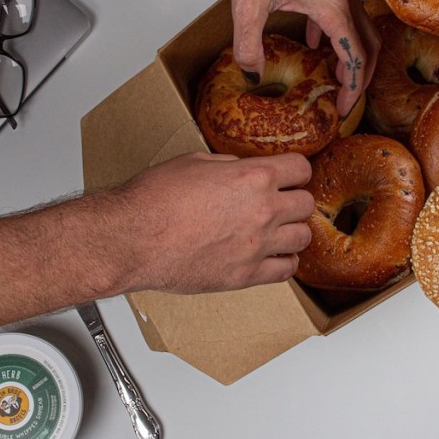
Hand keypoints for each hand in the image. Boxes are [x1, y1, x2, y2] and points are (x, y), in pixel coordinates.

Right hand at [103, 152, 313, 293]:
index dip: (295, 171)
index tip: (290, 176)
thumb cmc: (154, 199)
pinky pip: (286, 271)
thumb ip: (229, 166)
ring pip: (303, 238)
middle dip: (295, 200)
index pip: (301, 169)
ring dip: (293, 232)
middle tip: (281, 203)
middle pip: (307, 204)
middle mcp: (263, 210)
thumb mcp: (194, 162)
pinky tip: (272, 256)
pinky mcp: (246, 276)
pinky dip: (283, 262)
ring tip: (278, 231)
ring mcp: (258, 246)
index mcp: (253, 177)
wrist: (132, 238)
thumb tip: (241, 169)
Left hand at [225, 0, 377, 116]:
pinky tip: (315, 42)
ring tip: (335, 78)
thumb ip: (249, 46)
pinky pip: (342, 12)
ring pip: (359, 29)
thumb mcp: (246, 4)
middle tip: (344, 102)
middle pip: (368, 47)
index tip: (341, 111)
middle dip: (361, 78)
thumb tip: (252, 74)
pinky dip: (336, 33)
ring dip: (352, 56)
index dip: (352, 90)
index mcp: (332, 7)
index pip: (355, 59)